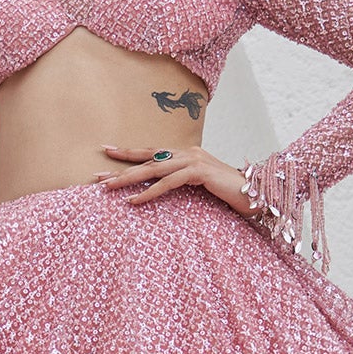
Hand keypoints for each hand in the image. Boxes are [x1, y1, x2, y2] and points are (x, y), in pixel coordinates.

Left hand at [95, 144, 262, 222]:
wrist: (257, 193)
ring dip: (127, 179)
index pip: (152, 152)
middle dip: (119, 166)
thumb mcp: (202, 188)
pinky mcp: (199, 171)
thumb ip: (184, 184)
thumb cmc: (230, 194)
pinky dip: (149, 193)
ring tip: (107, 188)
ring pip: (152, 169)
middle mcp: (187, 152)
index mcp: (186, 154)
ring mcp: (193, 159)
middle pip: (147, 158)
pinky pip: (167, 183)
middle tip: (95, 175)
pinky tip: (133, 201)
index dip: (129, 152)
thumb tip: (163, 190)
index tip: (107, 152)